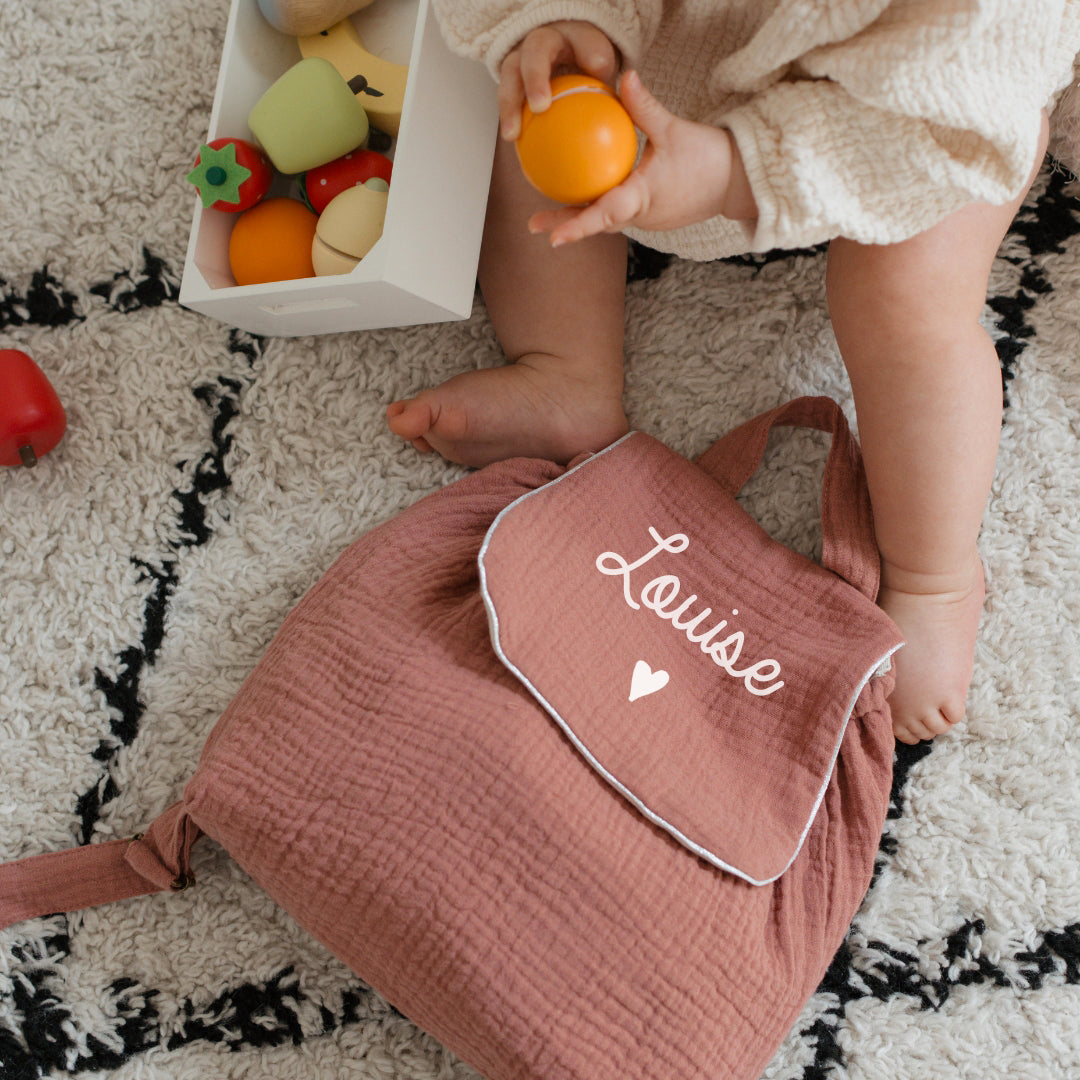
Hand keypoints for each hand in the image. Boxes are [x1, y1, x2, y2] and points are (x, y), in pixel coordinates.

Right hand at [497, 21, 619, 139]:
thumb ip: (619, 87)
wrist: (564, 64)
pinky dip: (508, 118)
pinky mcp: (510, 78)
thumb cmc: (589, 73)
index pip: (584, 38)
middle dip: (536, 76)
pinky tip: (513, 141)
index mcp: (574, 35)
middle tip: (541, 106)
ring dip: (510, 103)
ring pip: (510, 73)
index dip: (589, 50)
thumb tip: (631, 95)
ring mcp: (522, 57)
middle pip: (536, 50)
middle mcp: (544, 40)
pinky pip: (506, 97)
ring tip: (512, 133)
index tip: (598, 69)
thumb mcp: (608, 77)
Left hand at [528, 70, 757, 246]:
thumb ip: (644, 107)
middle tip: (534, 225)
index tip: (554, 237)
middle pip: (597, 224)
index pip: (605, 215)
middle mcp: (641, 216)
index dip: (578, 227)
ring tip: (550, 215)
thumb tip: (624, 76)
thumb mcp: (673, 129)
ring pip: (608, 220)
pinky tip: (586, 196)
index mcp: (643, 199)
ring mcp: (647, 221)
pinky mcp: (652, 218)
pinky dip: (602, 208)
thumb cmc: (709, 157)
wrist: (737, 182)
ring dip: (581, 218)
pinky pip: (621, 214)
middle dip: (565, 225)